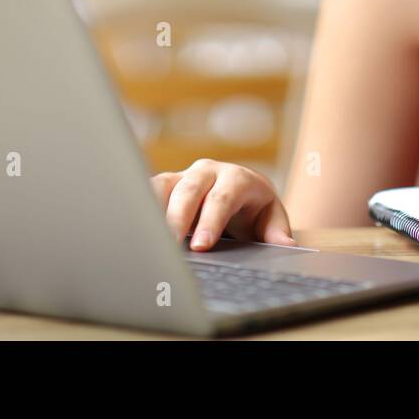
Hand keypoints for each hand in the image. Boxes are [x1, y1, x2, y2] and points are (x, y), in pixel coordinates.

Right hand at [151, 158, 297, 250]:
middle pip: (189, 190)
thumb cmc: (255, 209)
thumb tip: (286, 245)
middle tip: (170, 245)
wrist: (241, 192)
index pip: (222, 197)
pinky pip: (147, 190)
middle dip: (178, 218)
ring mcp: (184, 175)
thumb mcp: (271, 219)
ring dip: (152, 209)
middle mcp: (208, 171)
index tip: (201, 246)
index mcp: (237, 178)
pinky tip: (132, 227)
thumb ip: (277, 232)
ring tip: (145, 236)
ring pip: (163, 186)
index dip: (211, 221)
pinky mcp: (165, 184)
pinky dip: (139, 207)